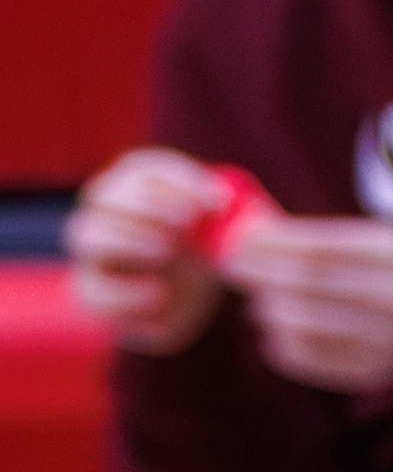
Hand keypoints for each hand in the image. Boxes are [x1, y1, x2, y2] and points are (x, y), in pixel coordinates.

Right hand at [64, 149, 230, 354]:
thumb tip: (223, 197)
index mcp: (132, 189)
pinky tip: (159, 292)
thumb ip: (216, 214)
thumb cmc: (196, 255)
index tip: (213, 200)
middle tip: (185, 219)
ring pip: (90, 237)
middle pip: (106, 196)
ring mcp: (95, 256)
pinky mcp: (99, 295)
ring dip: (129, 239)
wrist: (179, 301)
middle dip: (148, 205)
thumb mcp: (211, 235)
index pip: (143, 170)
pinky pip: (102, 292)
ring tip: (165, 249)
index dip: (177, 181)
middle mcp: (104, 215)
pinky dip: (129, 292)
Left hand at [230, 216, 392, 398]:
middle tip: (233, 270)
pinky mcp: (381, 373)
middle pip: (309, 284)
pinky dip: (283, 347)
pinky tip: (273, 335)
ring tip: (256, 305)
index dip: (270, 244)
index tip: (237, 241)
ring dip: (269, 313)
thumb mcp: (361, 243)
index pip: (317, 247)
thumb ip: (307, 239)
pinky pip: (316, 360)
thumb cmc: (381, 274)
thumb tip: (243, 236)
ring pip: (308, 324)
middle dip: (262, 274)